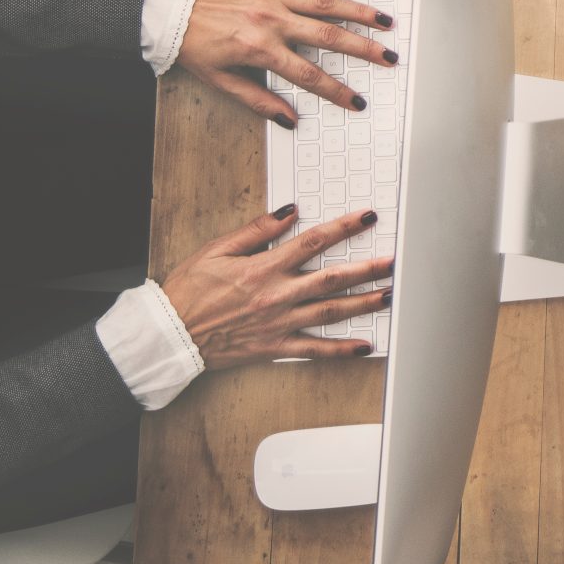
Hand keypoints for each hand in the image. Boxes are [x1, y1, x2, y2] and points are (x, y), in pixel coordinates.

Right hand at [160, 202, 392, 366]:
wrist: (169, 334)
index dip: (344, 228)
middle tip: (395, 261)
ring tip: (389, 295)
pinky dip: (340, 350)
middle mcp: (276, 295)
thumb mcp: (216, 250)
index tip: (368, 218)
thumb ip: (255, 232)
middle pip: (332, 278)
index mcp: (263, 268)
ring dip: (363, 304)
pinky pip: (313, 349)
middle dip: (367, 268)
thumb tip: (288, 213)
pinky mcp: (274, 346)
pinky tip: (363, 346)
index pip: (314, 242)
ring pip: (330, 312)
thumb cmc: (188, 291)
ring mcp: (278, 322)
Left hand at [178, 0, 394, 126]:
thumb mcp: (218, 79)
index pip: (309, 76)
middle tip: (389, 57)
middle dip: (364, 49)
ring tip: (385, 20)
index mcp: (260, 49)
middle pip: (330, 38)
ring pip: (327, 3)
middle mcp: (272, 20)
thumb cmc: (190, 42)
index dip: (336, 91)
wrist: (167, 4)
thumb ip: (257, 99)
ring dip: (360, 13)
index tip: (356, 101)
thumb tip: (288, 118)